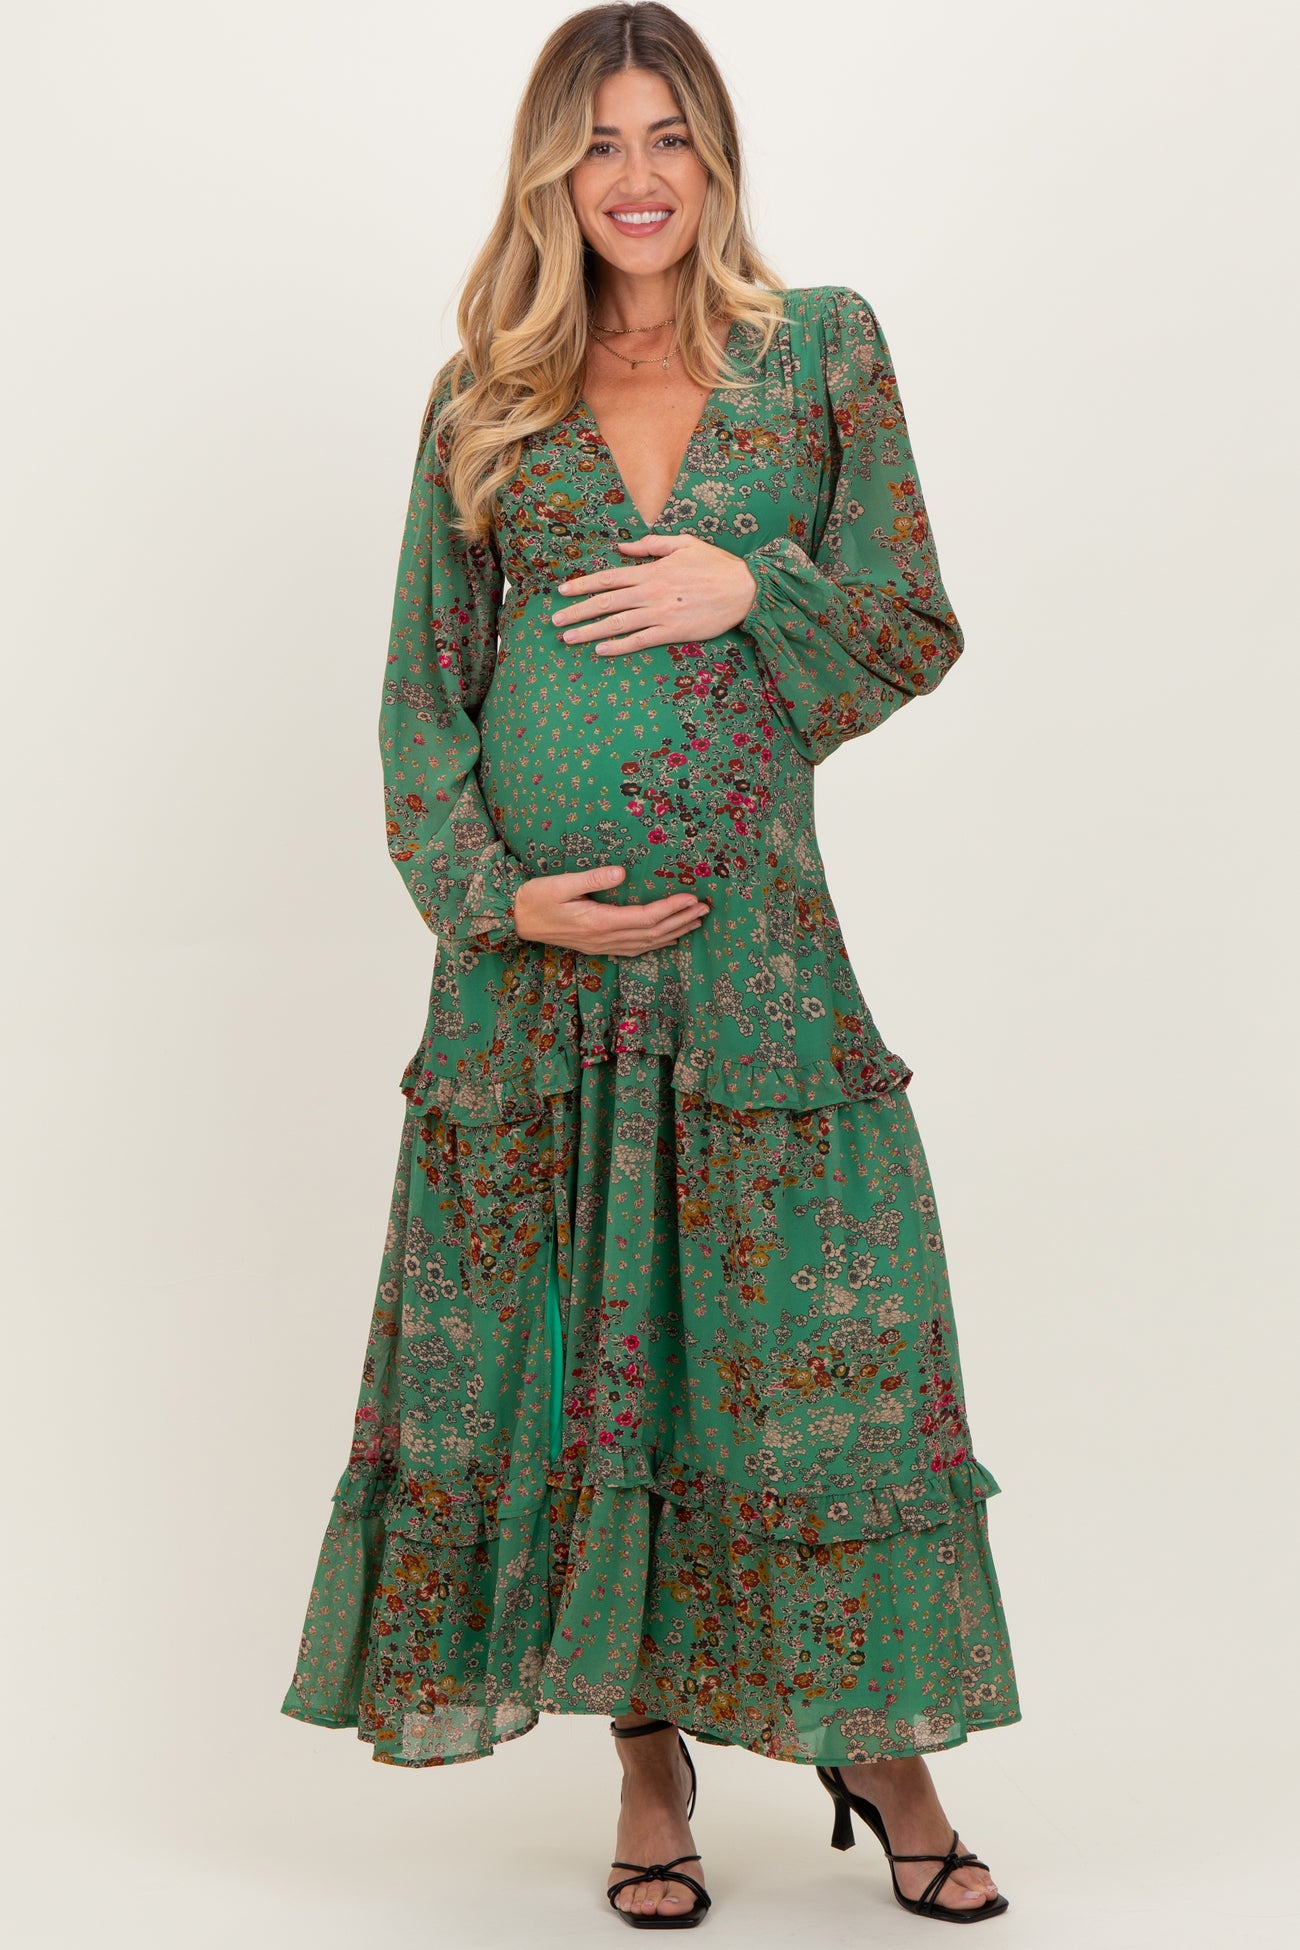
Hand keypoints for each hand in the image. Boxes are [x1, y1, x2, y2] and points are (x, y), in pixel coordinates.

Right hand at [513, 863, 709, 953]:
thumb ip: (592, 879)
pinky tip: (667, 939)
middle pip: (653, 933)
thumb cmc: (535, 898)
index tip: (691, 897)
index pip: (645, 917)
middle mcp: (604, 939)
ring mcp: (602, 946)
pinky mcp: (598, 946)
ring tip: (695, 922)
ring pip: (646, 944)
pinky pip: (634, 949)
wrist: (515, 920)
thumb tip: (622, 871)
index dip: (671, 908)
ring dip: (673, 933)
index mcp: (598, 922)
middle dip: (681, 921)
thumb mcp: (560, 883)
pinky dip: (655, 944)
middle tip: (705, 909)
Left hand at [551, 534, 757, 655]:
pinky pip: (640, 641)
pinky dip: (619, 646)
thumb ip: (651, 545)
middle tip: (555, 622)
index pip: (608, 578)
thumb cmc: (716, 565)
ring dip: (590, 631)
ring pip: (617, 624)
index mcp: (651, 571)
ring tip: (569, 639)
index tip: (562, 591)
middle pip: (606, 603)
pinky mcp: (673, 632)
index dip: (583, 585)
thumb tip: (622, 549)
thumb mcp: (684, 544)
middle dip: (577, 612)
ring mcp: (661, 614)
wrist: (744, 589)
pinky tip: (600, 650)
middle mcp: (651, 593)